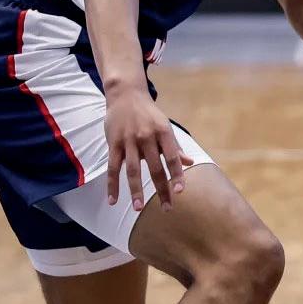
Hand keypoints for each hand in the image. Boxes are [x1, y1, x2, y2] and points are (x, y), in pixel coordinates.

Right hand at [105, 85, 192, 211]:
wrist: (126, 94)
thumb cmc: (149, 113)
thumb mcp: (165, 126)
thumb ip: (175, 146)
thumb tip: (189, 162)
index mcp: (163, 132)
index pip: (172, 157)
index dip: (176, 174)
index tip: (180, 191)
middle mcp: (147, 137)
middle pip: (155, 167)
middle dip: (161, 189)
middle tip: (167, 208)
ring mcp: (129, 141)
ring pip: (133, 170)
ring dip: (136, 191)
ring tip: (138, 208)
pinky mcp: (114, 143)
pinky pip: (113, 168)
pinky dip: (112, 185)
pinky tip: (113, 200)